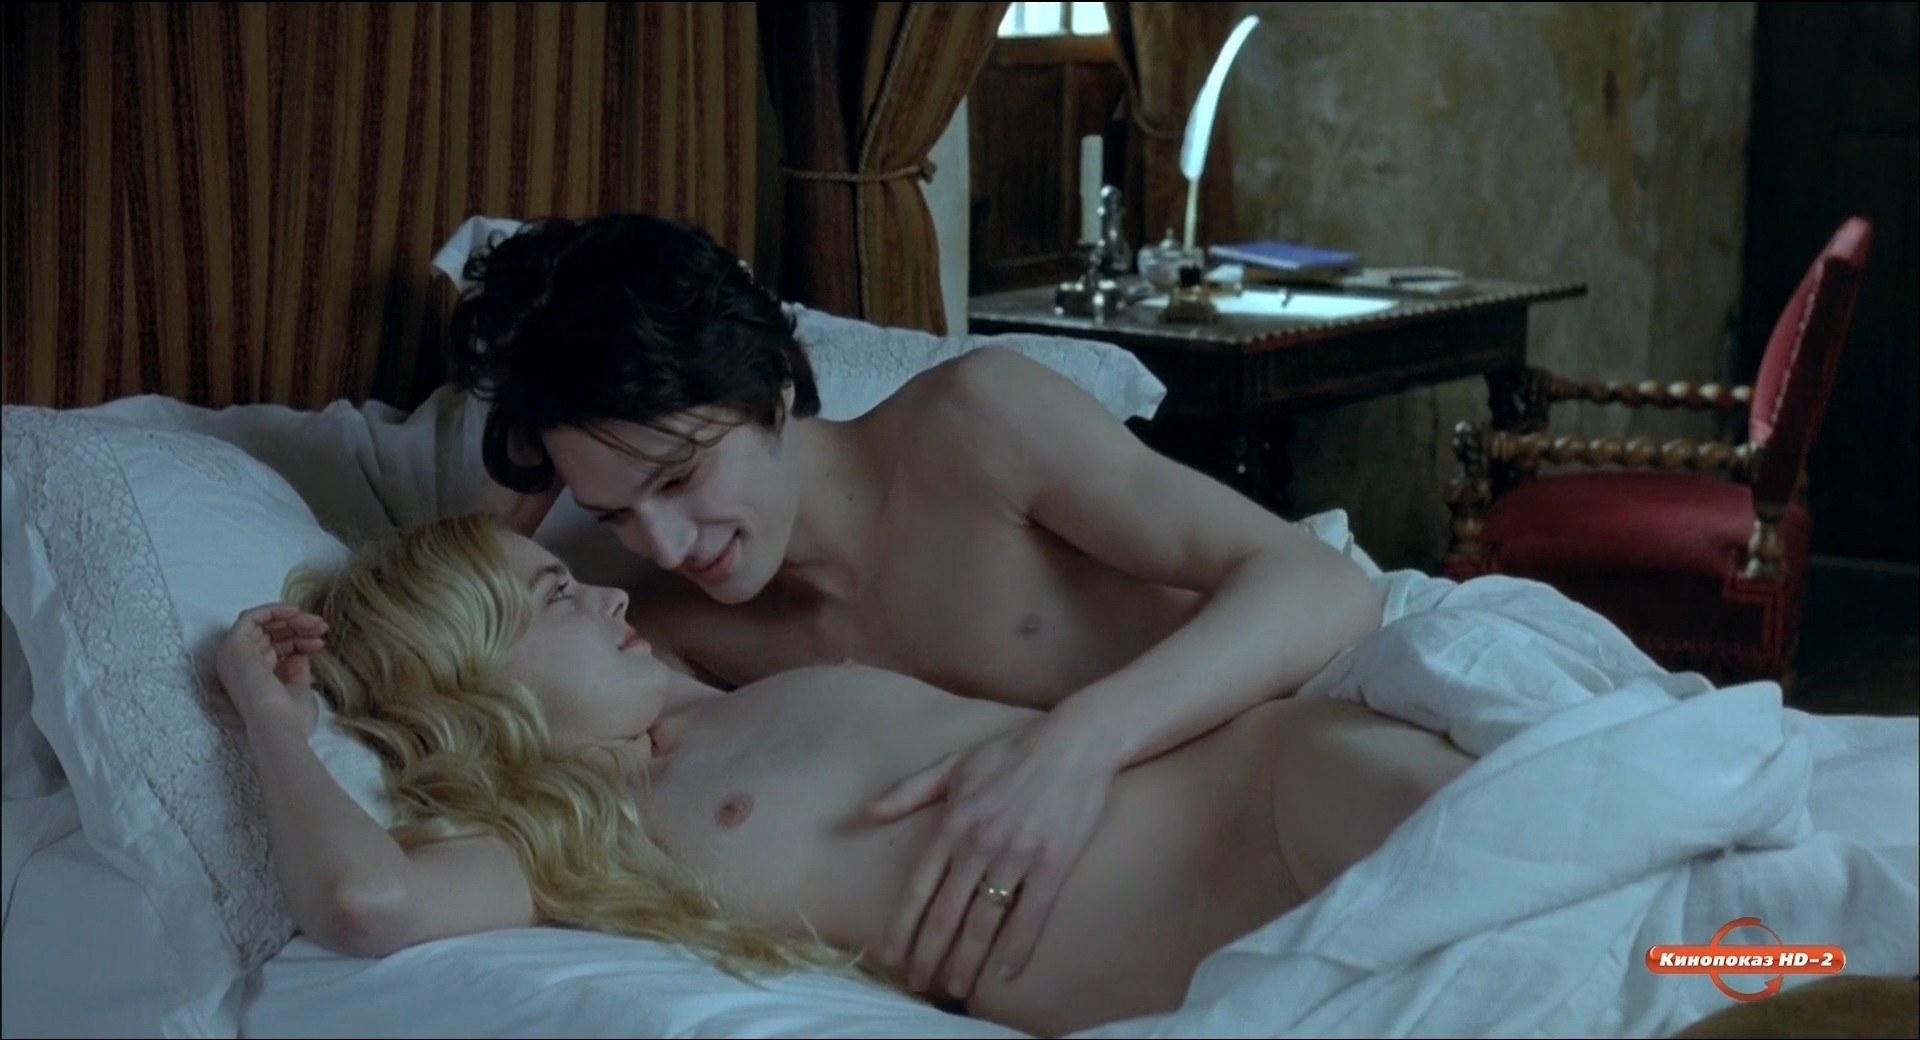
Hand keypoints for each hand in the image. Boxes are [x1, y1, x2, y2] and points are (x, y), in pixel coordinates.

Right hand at [214, 603, 327, 736]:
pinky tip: (296, 612)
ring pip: (262, 624)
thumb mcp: (297, 688)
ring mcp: (233, 656)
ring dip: (291, 619)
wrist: (279, 728)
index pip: (272, 649)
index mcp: (250, 677)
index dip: (298, 640)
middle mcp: (237, 666)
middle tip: (322, 627)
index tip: (320, 640)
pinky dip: (273, 610)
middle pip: (267, 635)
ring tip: (317, 624)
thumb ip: (295, 669)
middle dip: (297, 627)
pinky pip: (250, 617)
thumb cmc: (291, 717)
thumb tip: (299, 653)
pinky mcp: (233, 646)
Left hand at [864, 717, 1117, 999]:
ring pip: (985, 920)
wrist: (1075, 743)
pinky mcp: (1054, 864)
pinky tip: (1004, 972)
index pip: (919, 887)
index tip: (892, 955)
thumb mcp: (955, 764)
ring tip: (954, 987)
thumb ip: (910, 791)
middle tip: (919, 984)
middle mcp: (980, 845)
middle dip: (929, 954)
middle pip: (946, 913)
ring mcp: (1017, 856)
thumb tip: (867, 813)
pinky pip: (1032, 914)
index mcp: (954, 823)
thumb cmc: (1012, 752)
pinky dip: (1017, 947)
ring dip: (967, 959)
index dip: (903, 926)